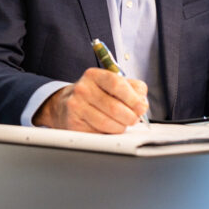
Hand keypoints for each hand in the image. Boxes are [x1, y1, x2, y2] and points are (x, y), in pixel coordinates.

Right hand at [32, 68, 147, 132]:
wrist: (65, 105)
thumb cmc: (96, 95)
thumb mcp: (112, 85)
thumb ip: (133, 90)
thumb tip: (142, 104)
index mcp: (94, 75)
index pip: (117, 84)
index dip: (133, 98)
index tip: (141, 107)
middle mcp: (82, 89)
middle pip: (114, 107)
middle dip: (130, 117)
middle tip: (133, 119)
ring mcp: (76, 106)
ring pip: (108, 123)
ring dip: (120, 127)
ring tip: (121, 124)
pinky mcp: (73, 123)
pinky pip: (99, 133)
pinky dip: (108, 133)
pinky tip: (107, 128)